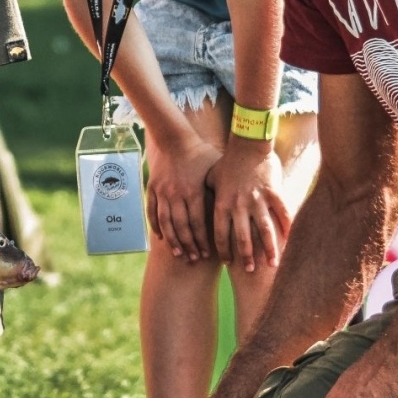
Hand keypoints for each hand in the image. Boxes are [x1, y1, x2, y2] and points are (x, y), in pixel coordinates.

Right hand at [145, 133, 222, 260]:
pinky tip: (161, 238)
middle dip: (189, 245)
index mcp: (194, 191)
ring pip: (166, 222)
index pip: (198, 223)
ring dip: (173, 240)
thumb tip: (245, 205)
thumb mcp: (215, 168)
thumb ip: (223, 188)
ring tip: (178, 253)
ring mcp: (163, 192)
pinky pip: (153, 212)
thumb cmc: (200, 153)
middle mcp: (177, 194)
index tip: (207, 253)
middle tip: (194, 258)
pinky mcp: (153, 189)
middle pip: (182, 227)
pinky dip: (156, 226)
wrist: (174, 138)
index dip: (202, 240)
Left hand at [206, 141, 292, 270]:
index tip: (228, 262)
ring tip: (273, 264)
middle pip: (243, 237)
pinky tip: (290, 240)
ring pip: (264, 230)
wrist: (248, 142)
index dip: (224, 250)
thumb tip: (198, 208)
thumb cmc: (228, 161)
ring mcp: (258, 199)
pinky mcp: (274, 192)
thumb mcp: (212, 178)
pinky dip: (287, 227)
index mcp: (223, 203)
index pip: (221, 234)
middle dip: (246, 256)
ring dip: (269, 249)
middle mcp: (240, 205)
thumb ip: (209, 195)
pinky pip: (282, 213)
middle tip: (250, 271)